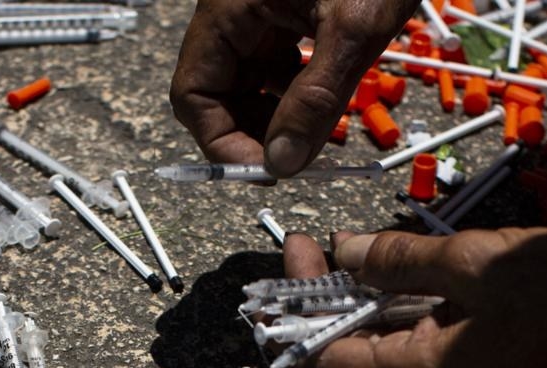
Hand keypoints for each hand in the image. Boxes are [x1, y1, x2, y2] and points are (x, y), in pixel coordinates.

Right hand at [170, 0, 416, 175]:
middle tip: (294, 162)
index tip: (266, 171)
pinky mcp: (283, 10)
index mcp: (229, 6)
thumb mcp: (352, 30)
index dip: (223, 143)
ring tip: (314, 136)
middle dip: (251, 134)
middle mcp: (233, 9)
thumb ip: (314, 101)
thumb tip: (283, 163)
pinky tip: (323, 102)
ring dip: (273, 117)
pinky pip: (272, 63)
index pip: (194, 94)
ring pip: (245, 82)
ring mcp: (257, 9)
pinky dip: (292, 91)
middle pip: (216, 92)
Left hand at [280, 228, 546, 367]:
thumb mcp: (469, 261)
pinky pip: (412, 347)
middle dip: (316, 309)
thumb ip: (397, 260)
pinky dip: (390, 313)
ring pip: (377, 355)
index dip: (297, 312)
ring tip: (340, 254)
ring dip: (352, 308)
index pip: (325, 363)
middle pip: (344, 365)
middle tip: (311, 249)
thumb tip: (344, 253)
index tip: (298, 252)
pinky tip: (387, 271)